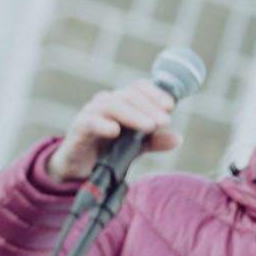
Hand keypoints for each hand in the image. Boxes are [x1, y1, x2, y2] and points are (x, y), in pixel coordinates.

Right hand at [47, 81, 179, 182]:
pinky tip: (115, 131)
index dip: (155, 93)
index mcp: (121, 103)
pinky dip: (102, 124)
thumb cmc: (107, 150)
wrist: (78, 167)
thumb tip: (177, 139)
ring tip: (149, 127)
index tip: (170, 106)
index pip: (138, 88)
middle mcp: (106, 103)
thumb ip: (154, 141)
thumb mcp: (135, 146)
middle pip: (128, 95)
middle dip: (149, 107)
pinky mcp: (78, 128)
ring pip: (112, 105)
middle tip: (164, 122)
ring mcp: (91, 113)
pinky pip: (90, 121)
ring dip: (133, 115)